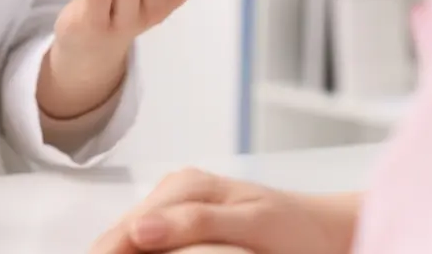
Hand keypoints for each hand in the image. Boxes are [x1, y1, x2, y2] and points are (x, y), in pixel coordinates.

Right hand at [90, 169, 358, 253]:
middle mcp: (176, 188)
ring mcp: (178, 203)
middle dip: (109, 251)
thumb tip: (141, 229)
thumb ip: (196, 222)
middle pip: (122, 232)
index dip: (107, 252)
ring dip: (121, 250)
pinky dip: (139, 252)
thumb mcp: (252, 223)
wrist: (324, 228)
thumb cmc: (296, 227)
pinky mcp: (184, 220)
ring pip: (131, 236)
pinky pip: (149, 239)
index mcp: (186, 185)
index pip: (128, 229)